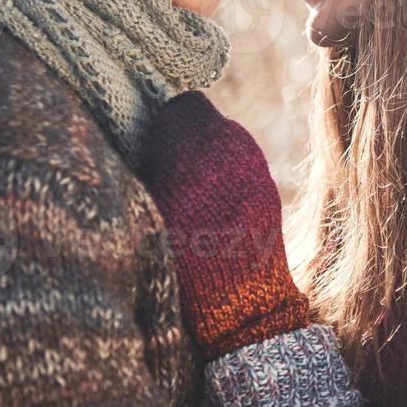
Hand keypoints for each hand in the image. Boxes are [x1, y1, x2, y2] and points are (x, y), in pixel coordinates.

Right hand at [139, 91, 308, 358]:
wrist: (240, 300)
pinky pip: (239, 164)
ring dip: (203, 156)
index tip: (146, 149)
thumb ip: (144, 166)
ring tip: (186, 193)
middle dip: (181, 139)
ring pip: (222, 140)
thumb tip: (138, 143)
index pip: (178, 106)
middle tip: (161, 170)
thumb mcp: (148, 207)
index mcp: (200, 143)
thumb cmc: (182, 255)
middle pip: (202, 121)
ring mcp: (256, 163)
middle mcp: (235, 144)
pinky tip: (210, 206)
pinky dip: (223, 175)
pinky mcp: (268, 184)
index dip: (158, 125)